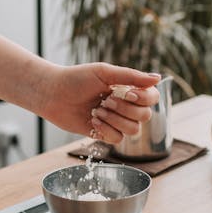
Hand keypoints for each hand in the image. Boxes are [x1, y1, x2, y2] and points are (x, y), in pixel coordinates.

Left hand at [40, 63, 161, 142]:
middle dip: (125, 109)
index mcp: (128, 88)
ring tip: (97, 110)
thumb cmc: (76, 79)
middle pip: (145, 116)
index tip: (125, 92)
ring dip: (114, 120)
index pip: (152, 98)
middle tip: (106, 100)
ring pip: (133, 130)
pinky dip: (105, 129)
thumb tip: (158, 78)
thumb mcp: (104, 73)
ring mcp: (115, 120)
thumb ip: (132, 76)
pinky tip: (92, 120)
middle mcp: (125, 105)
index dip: (143, 99)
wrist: (53, 94)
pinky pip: (117, 139)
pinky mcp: (104, 133)